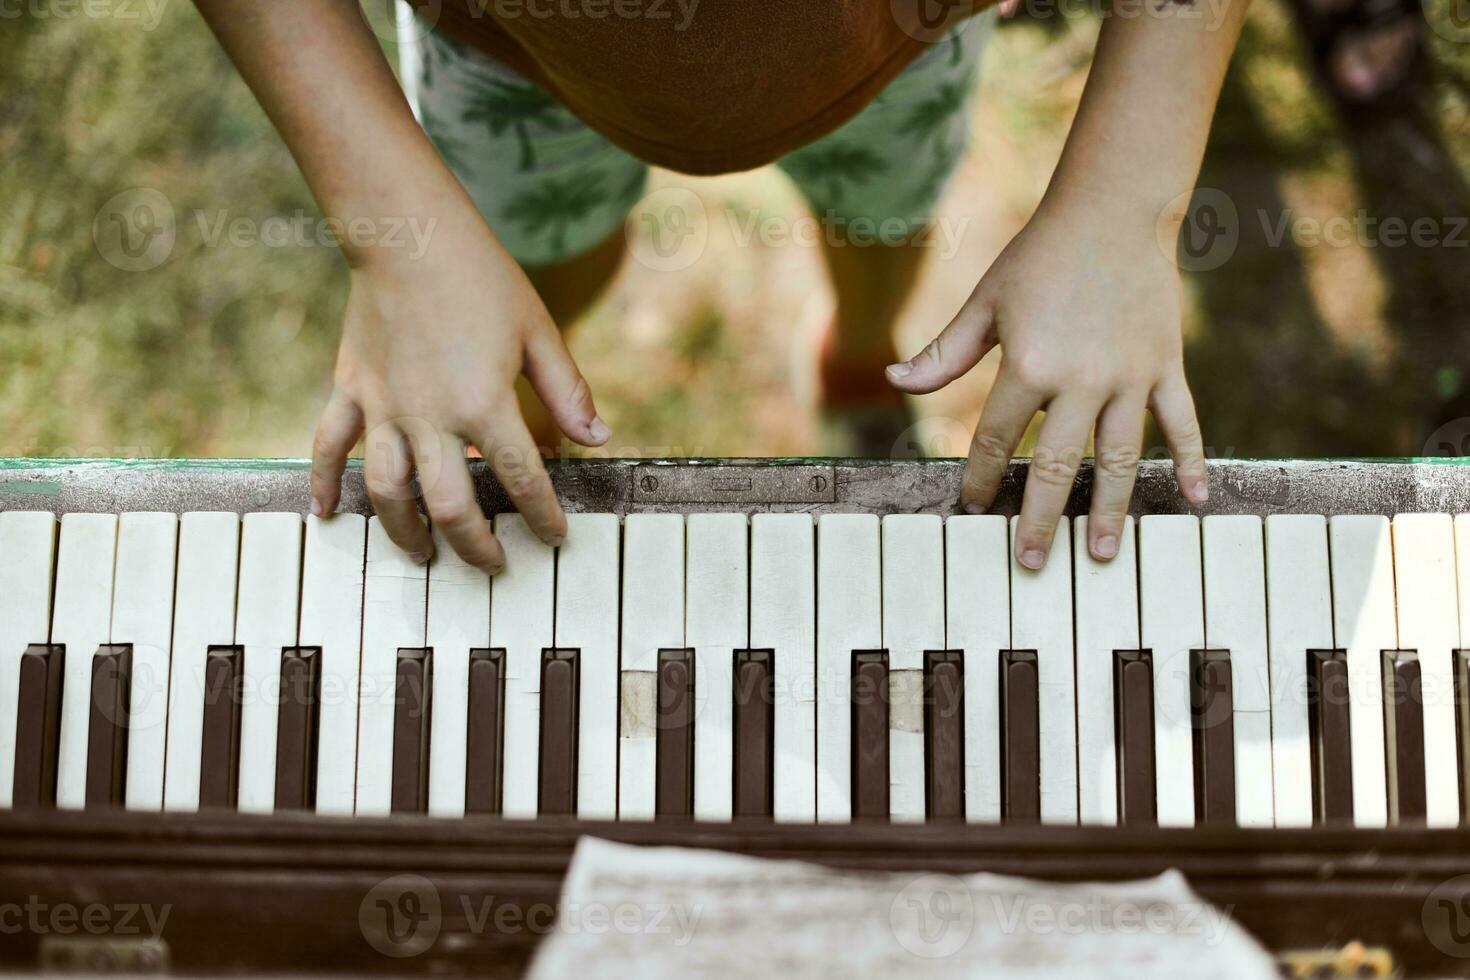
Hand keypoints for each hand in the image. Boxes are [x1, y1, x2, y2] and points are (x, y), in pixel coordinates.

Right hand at [310, 216, 608, 572]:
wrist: (406, 231)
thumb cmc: (480, 276)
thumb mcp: (537, 330)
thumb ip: (566, 391)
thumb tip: (597, 439)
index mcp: (484, 403)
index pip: (522, 479)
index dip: (543, 516)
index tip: (556, 538)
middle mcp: (430, 416)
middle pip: (450, 505)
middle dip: (475, 545)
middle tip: (493, 565)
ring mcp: (384, 406)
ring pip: (388, 491)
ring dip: (406, 532)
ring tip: (424, 556)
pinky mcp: (351, 388)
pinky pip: (329, 446)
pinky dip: (325, 482)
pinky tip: (327, 513)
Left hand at [886, 191, 1207, 568]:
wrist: (1112, 209)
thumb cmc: (1039, 256)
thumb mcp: (986, 302)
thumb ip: (946, 352)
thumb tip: (896, 381)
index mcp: (1030, 364)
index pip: (999, 438)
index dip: (982, 476)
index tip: (972, 507)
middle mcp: (1082, 378)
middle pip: (1058, 464)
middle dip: (1040, 517)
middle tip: (1029, 562)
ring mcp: (1130, 375)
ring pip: (1121, 457)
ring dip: (1109, 509)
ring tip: (1100, 553)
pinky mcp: (1166, 365)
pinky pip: (1182, 422)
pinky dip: (1191, 460)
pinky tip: (1195, 500)